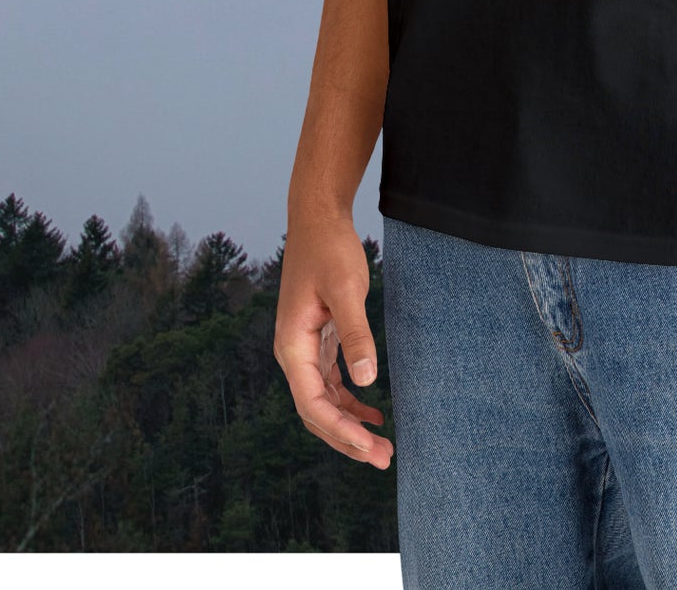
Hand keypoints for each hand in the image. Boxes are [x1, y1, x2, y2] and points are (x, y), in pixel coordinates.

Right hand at [274, 207, 393, 468]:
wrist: (318, 217)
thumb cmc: (329, 249)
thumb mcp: (347, 289)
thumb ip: (355, 334)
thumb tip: (366, 381)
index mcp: (292, 346)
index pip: (312, 404)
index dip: (340, 431)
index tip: (369, 448)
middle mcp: (294, 353)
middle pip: (317, 411)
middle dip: (347, 439)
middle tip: (384, 459)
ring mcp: (305, 348)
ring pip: (324, 401)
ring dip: (350, 425)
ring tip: (382, 447)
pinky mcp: (319, 339)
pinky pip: (331, 383)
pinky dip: (351, 401)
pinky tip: (373, 414)